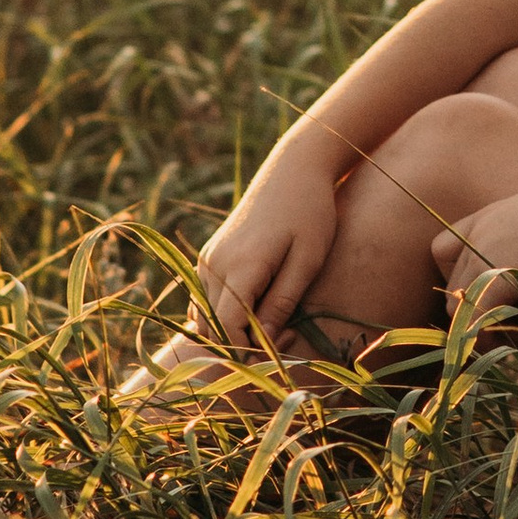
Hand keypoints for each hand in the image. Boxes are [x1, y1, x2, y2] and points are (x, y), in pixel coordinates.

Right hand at [197, 143, 341, 352]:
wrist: (293, 170)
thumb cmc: (311, 213)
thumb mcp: (307, 260)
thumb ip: (283, 301)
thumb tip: (263, 340)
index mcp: (240, 266)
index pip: (227, 329)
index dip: (253, 348)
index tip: (286, 340)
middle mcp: (214, 264)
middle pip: (213, 327)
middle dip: (245, 343)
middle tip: (286, 334)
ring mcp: (207, 259)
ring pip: (207, 316)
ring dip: (234, 330)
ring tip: (277, 320)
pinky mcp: (210, 255)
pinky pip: (207, 299)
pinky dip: (226, 314)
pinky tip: (259, 308)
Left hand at [445, 104, 517, 326]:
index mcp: (488, 214)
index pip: (443, 247)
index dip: (457, 269)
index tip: (484, 283)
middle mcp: (479, 236)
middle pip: (451, 282)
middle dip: (466, 302)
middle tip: (494, 318)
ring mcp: (485, 259)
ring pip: (459, 303)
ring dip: (476, 322)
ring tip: (502, 335)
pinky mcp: (497, 282)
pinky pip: (477, 319)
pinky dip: (486, 336)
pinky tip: (509, 343)